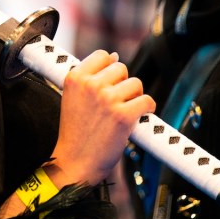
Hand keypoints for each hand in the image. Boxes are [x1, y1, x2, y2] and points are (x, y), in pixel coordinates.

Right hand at [49, 50, 154, 185]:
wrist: (74, 162)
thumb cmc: (75, 133)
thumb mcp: (72, 98)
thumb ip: (90, 77)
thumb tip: (114, 56)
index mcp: (75, 78)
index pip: (102, 55)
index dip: (109, 69)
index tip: (109, 83)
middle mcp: (90, 85)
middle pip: (121, 68)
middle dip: (122, 83)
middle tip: (117, 101)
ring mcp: (107, 99)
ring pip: (136, 83)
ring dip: (135, 97)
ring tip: (125, 110)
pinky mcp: (123, 115)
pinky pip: (147, 101)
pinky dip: (147, 109)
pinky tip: (138, 116)